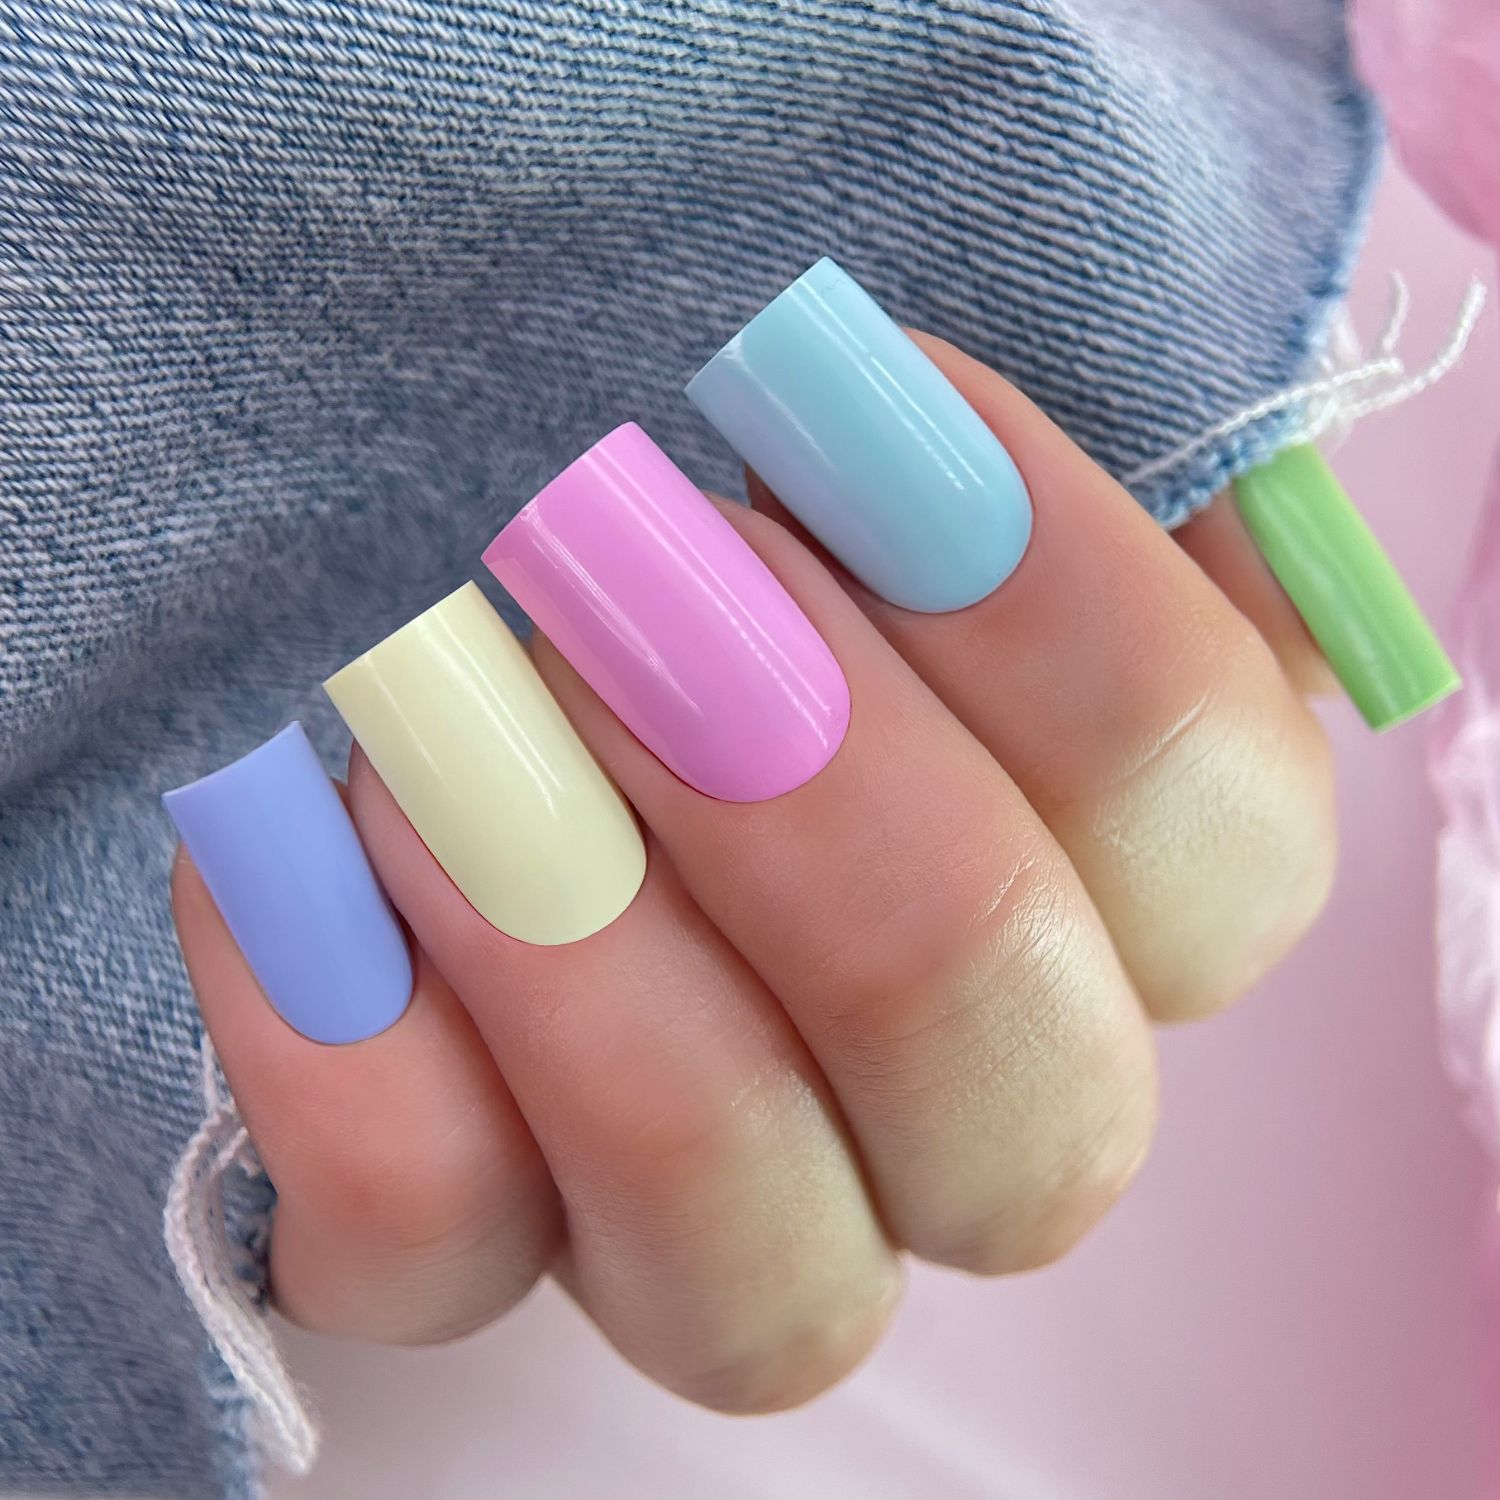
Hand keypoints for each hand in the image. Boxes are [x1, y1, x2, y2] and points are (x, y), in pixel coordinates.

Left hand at [169, 277, 1333, 1413]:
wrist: (414, 554)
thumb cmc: (655, 458)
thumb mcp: (844, 391)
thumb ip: (990, 442)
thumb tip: (1070, 453)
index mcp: (1117, 886)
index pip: (1217, 828)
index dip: (1057, 615)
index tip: (820, 380)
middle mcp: (957, 1097)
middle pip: (1032, 1097)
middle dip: (826, 812)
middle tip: (612, 548)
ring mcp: (727, 1214)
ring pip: (767, 1283)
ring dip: (594, 964)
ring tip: (432, 705)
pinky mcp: (473, 1236)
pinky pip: (435, 1247)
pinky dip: (347, 1054)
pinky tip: (289, 840)